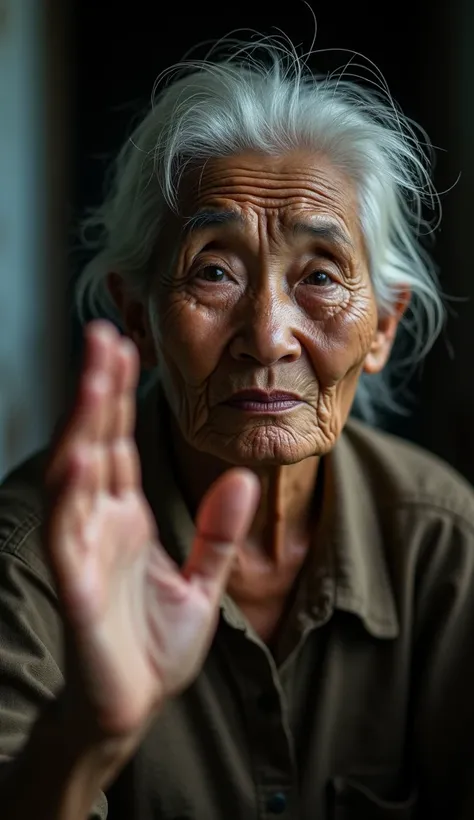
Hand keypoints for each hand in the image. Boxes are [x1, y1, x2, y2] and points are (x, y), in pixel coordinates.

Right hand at [44, 321, 258, 746]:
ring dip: (82, 425)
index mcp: (124, 518)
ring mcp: (84, 552)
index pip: (119, 443)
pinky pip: (69, 535)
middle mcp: (99, 525)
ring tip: (93, 376)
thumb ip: (220, 533)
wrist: (136, 708)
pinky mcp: (76, 589)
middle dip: (97, 390)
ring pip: (75, 476)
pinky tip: (82, 457)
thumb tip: (244, 478)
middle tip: (103, 334)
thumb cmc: (155, 646)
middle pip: (94, 444)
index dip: (117, 396)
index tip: (124, 347)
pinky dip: (73, 496)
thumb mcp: (202, 583)